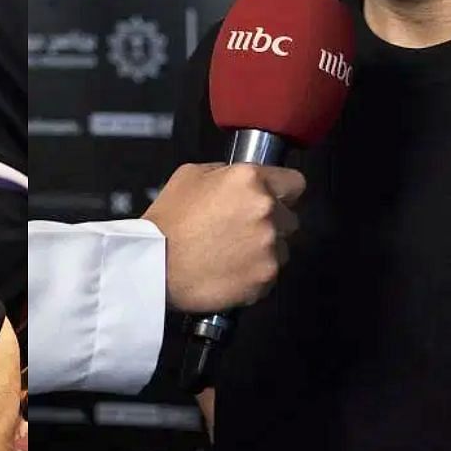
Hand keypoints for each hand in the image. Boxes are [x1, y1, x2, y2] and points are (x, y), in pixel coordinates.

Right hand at [143, 162, 305, 311]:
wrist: (154, 266)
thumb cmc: (167, 222)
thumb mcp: (189, 175)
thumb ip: (224, 173)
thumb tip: (238, 178)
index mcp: (250, 180)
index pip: (295, 182)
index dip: (283, 192)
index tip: (275, 200)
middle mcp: (266, 210)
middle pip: (290, 218)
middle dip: (272, 223)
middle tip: (241, 231)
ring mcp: (269, 246)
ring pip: (282, 248)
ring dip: (264, 251)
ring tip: (232, 254)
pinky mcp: (265, 277)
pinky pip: (271, 275)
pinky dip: (255, 275)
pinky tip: (230, 271)